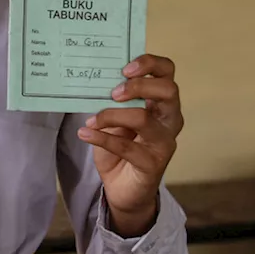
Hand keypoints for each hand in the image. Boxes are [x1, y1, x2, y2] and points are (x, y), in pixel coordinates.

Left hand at [77, 54, 183, 231]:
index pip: (167, 72)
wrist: (122, 189)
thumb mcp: (115, 120)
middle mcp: (170, 120)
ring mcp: (164, 143)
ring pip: (144, 118)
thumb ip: (113, 101)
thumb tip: (96, 80)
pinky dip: (101, 138)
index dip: (150, 64)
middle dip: (140, 85)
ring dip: (113, 115)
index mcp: (161, 103)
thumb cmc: (120, 148)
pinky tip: (85, 133)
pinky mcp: (153, 164)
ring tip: (93, 119)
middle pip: (168, 90)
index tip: (124, 68)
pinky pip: (126, 147)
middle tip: (114, 92)